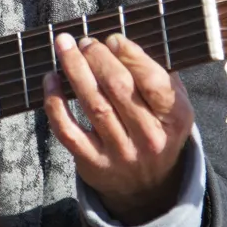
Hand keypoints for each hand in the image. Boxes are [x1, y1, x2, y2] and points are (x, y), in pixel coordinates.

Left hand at [44, 32, 193, 225]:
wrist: (147, 186)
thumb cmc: (156, 130)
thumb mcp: (173, 106)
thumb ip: (158, 75)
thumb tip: (124, 41)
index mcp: (175, 118)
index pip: (154, 82)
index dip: (130, 56)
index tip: (112, 39)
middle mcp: (149, 138)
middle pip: (119, 89)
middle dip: (98, 58)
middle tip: (85, 41)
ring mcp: (120, 153)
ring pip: (93, 105)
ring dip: (75, 70)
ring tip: (64, 47)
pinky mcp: (92, 164)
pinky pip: (68, 130)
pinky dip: (55, 102)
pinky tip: (51, 79)